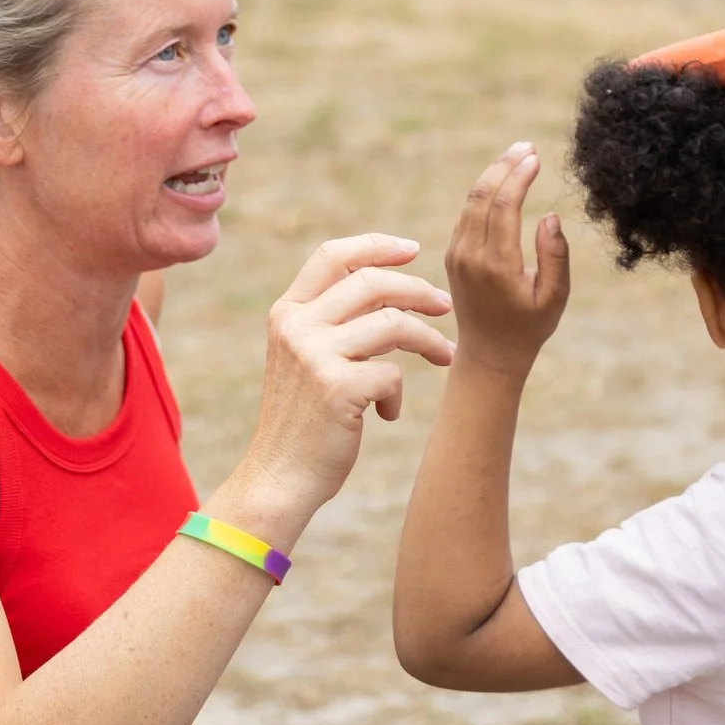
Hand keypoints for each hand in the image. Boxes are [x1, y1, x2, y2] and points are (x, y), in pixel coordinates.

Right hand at [240, 235, 454, 521]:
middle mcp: (296, 326)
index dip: (376, 246)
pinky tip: (387, 414)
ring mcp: (315, 355)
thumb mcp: (304, 359)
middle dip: (418, 290)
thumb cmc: (303, 420)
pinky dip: (397, 394)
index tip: (412, 249)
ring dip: (428, 339)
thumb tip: (390, 285)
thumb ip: (331, 321)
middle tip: (445, 306)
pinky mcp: (337, 387)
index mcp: (287, 313)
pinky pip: (393, 374)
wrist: (278, 478)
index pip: (332, 255)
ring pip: (393, 324)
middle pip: (372, 282)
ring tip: (445, 355)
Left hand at [444, 144, 570, 377]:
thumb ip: (556, 256)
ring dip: (493, 174)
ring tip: (518, 155)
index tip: (537, 157)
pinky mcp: (453, 254)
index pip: (503, 205)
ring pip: (470, 201)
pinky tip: (501, 180)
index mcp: (497, 265)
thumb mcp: (555, 297)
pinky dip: (484, 192)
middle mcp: (471, 256)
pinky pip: (466, 214)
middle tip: (527, 146)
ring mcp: (457, 254)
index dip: (519, 176)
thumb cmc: (530, 327)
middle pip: (483, 195)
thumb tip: (551, 215)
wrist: (489, 354)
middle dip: (505, 165)